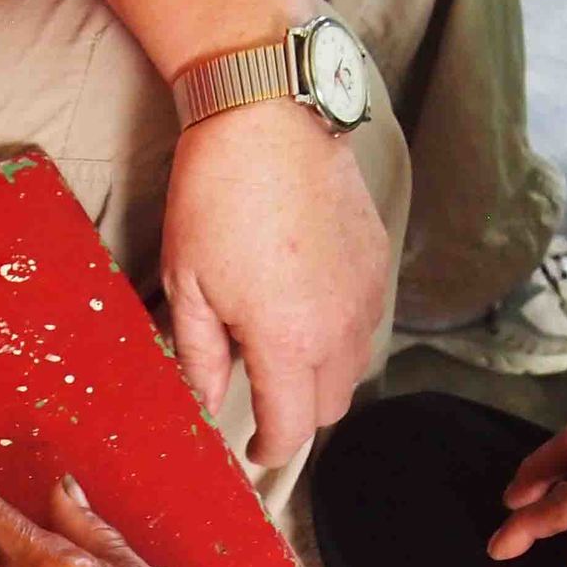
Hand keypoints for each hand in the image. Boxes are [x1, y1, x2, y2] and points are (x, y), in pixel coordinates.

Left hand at [163, 100, 390, 469]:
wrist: (265, 118)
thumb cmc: (216, 197)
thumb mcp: (188, 285)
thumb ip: (200, 357)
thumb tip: (206, 402)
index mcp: (287, 340)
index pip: (292, 428)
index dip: (269, 449)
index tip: (253, 447)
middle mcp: (339, 327)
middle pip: (330, 409)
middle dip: (297, 414)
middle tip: (263, 395)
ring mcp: (366, 295)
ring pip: (354, 369)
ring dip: (322, 375)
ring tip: (282, 344)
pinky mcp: (378, 263)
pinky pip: (367, 323)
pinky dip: (341, 333)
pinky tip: (306, 304)